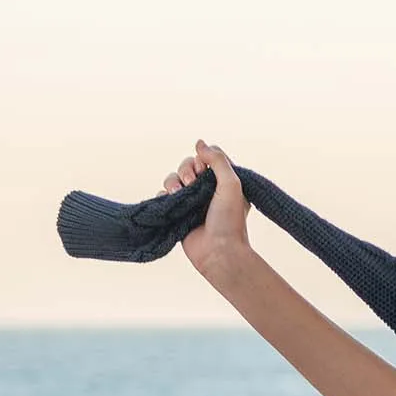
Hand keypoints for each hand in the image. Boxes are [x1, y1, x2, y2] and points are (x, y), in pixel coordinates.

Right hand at [160, 140, 248, 277]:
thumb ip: (218, 160)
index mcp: (224, 182)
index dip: (202, 159)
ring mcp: (192, 201)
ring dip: (173, 181)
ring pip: (173, 178)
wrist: (218, 253)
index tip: (204, 169)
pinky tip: (171, 202)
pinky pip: (164, 195)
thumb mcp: (231, 184)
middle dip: (186, 169)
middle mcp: (208, 190)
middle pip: (188, 165)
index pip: (208, 157)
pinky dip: (164, 195)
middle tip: (192, 183)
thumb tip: (200, 143)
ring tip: (180, 194)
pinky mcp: (178, 213)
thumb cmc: (229, 221)